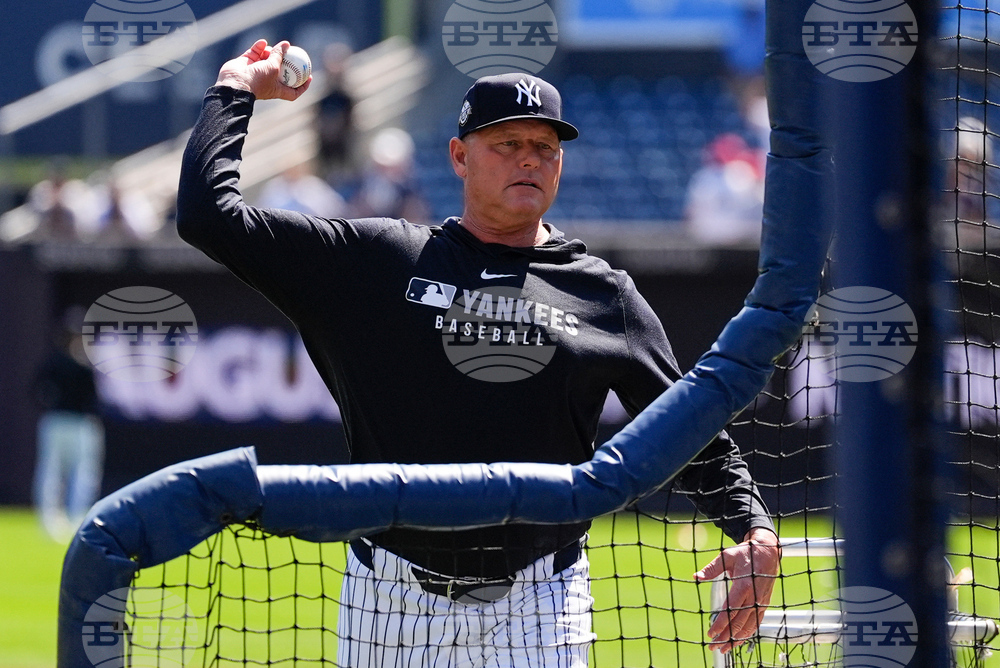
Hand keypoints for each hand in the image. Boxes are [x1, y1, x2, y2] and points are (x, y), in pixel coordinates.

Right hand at [215, 39, 311, 100]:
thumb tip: (286, 44)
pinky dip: (259, 48)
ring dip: (270, 53)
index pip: (293, 92)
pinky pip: (255, 53)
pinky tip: (263, 42)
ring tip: (271, 49)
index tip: (309, 77)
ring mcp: (256, 72)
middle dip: (285, 62)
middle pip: (280, 72)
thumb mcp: (274, 67)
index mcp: (277, 89)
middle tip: (292, 52)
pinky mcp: (246, 63)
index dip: (302, 86)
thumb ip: (279, 55)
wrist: (234, 84)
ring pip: (267, 59)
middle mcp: (267, 81)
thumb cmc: (257, 80)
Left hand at [693, 527, 780, 653]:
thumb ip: (712, 568)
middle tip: (712, 646)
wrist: (767, 552)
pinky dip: (747, 634)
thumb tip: (696, 576)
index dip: (720, 624)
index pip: (731, 610)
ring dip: (736, 639)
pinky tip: (738, 641)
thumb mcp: (727, 556)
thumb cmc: (745, 553)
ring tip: (723, 649)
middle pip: (739, 622)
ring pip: (748, 626)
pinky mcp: (763, 604)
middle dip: (725, 636)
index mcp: (743, 586)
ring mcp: (760, 602)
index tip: (710, 633)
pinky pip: (756, 623)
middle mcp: (754, 597)